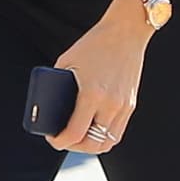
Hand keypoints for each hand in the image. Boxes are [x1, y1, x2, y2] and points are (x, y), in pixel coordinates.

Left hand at [48, 0, 150, 153]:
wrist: (125, 33)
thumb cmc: (93, 44)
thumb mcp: (68, 60)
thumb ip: (59, 82)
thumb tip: (49, 104)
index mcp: (92, 92)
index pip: (76, 131)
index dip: (61, 141)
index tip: (53, 139)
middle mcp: (110, 104)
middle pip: (93, 144)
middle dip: (75, 147)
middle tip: (63, 140)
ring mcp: (123, 107)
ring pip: (108, 142)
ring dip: (91, 145)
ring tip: (77, 138)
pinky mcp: (130, 105)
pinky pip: (118, 131)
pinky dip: (104, 136)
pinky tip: (93, 129)